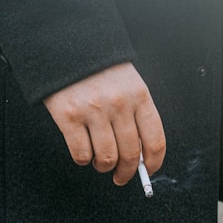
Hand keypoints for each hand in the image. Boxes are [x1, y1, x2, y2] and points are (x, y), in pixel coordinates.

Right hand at [43, 63, 165, 184]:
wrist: (66, 46)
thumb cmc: (99, 70)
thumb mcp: (127, 84)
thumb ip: (135, 114)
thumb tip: (139, 155)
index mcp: (139, 96)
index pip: (155, 140)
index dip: (154, 163)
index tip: (149, 172)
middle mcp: (119, 105)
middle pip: (131, 154)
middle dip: (127, 172)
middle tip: (121, 177)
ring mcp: (93, 111)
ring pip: (106, 158)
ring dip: (104, 167)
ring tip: (100, 163)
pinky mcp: (68, 117)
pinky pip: (81, 154)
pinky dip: (83, 160)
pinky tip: (84, 153)